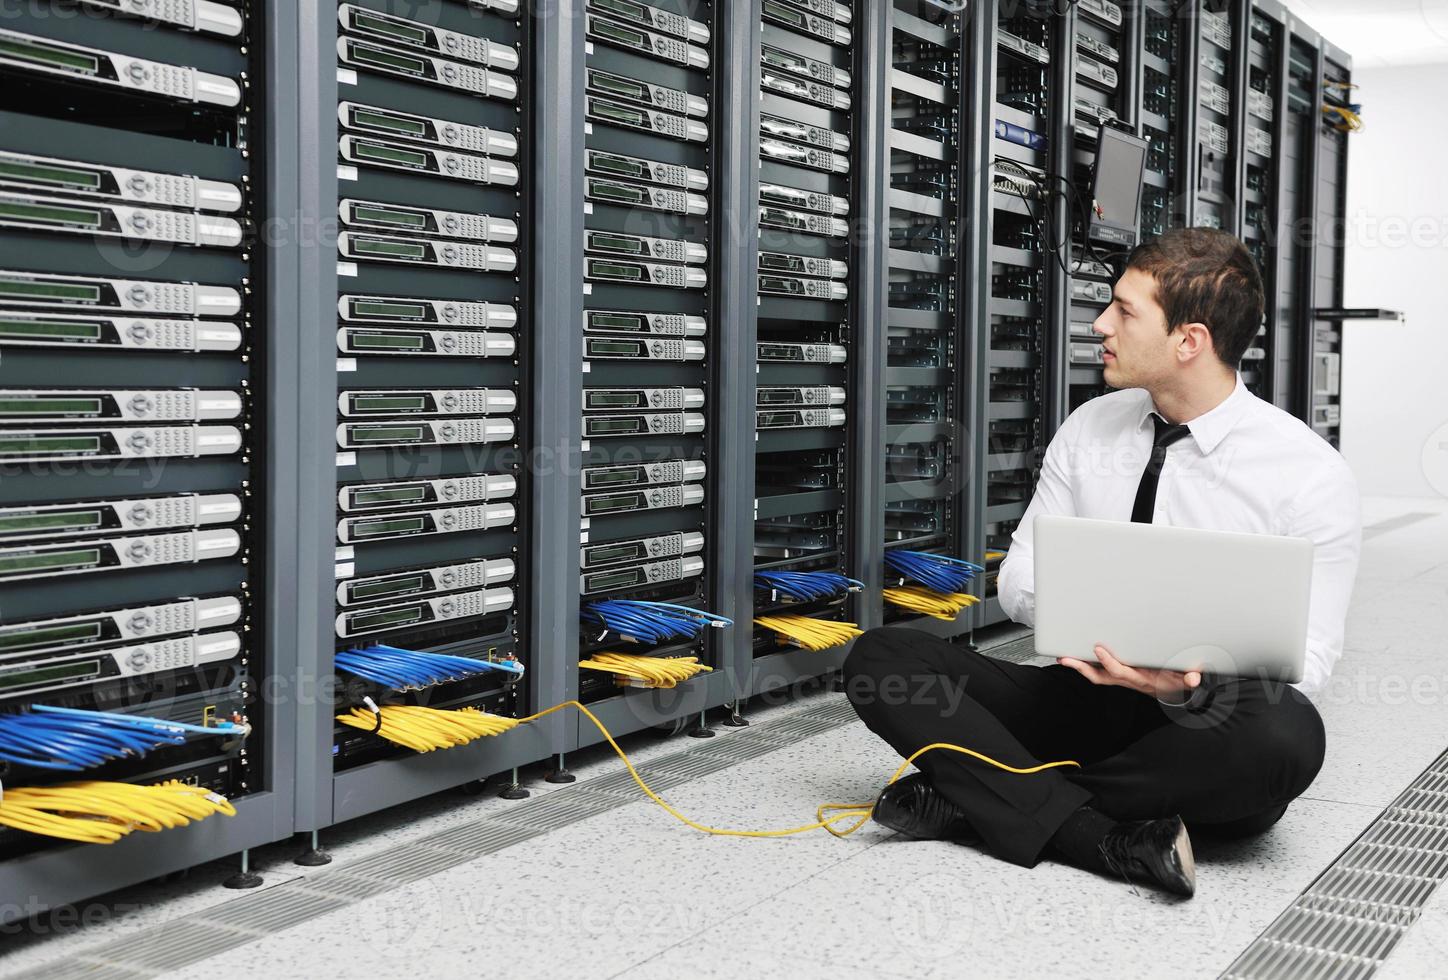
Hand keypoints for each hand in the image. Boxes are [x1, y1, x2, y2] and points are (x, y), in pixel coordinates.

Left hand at [1057, 645, 1201, 700]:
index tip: (1098, 648)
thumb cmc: (1176, 681)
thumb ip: (1190, 678)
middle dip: (1082, 668)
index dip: (1108, 662)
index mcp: (1141, 679)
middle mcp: (1127, 680)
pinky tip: (1076, 657)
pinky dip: (1086, 666)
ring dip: (1080, 667)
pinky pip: (1099, 672)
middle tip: (1065, 658)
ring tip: (1064, 657)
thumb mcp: (1185, 680)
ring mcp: (1121, 679)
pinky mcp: (1119, 676)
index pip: (1120, 671)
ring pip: (1096, 676)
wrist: (1173, 693)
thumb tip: (1194, 678)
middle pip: (1100, 677)